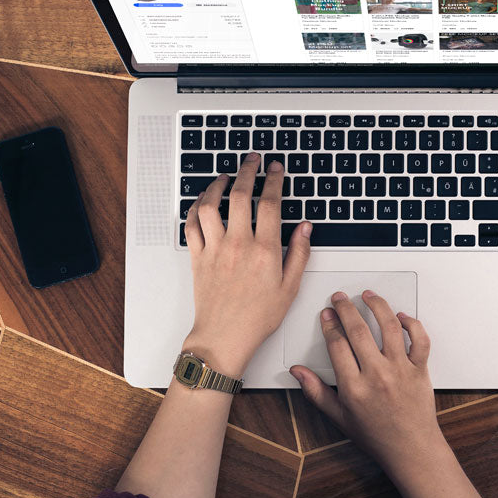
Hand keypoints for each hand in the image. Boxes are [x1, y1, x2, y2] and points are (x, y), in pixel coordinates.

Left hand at [182, 153, 311, 374]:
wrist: (224, 337)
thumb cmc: (257, 317)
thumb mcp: (290, 288)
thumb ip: (299, 253)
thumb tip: (305, 227)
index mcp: (265, 251)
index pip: (270, 204)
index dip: (274, 180)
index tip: (275, 169)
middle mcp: (238, 244)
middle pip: (240, 195)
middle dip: (247, 171)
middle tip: (252, 160)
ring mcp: (215, 249)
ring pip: (210, 205)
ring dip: (216, 185)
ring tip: (225, 176)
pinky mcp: (197, 257)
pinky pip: (191, 224)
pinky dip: (195, 208)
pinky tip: (202, 202)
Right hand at [290, 290, 446, 475]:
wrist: (411, 450)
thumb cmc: (377, 436)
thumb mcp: (339, 417)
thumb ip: (316, 392)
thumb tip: (297, 372)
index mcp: (354, 387)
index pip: (337, 344)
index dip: (329, 324)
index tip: (326, 314)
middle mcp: (377, 375)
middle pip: (358, 330)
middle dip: (345, 308)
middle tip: (340, 298)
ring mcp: (400, 370)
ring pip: (389, 327)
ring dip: (377, 306)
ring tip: (368, 296)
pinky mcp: (420, 370)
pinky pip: (419, 340)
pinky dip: (412, 324)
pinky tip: (401, 316)